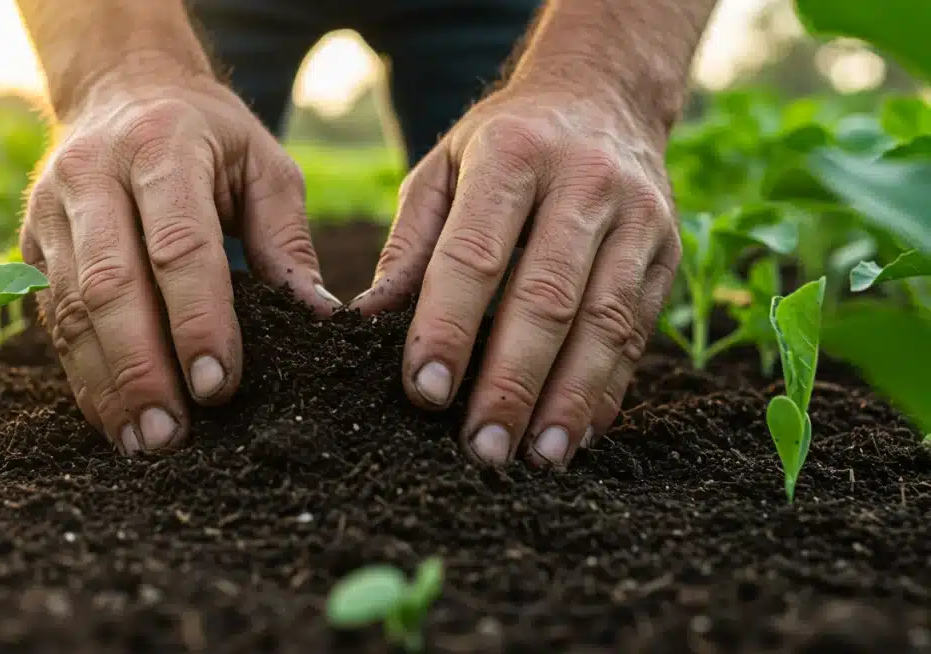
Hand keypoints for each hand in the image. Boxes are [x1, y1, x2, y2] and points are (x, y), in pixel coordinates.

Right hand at [21, 62, 338, 454]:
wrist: (122, 87)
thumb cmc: (210, 135)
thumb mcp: (264, 164)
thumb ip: (286, 240)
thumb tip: (319, 321)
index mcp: (161, 147)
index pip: (177, 245)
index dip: (196, 319)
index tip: (219, 385)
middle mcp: (93, 176)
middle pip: (110, 285)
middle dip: (141, 368)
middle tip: (173, 435)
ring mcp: (51, 211)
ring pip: (70, 310)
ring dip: (106, 385)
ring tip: (144, 443)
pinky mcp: (31, 245)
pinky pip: (52, 320)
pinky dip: (82, 375)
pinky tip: (113, 419)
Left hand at [353, 88, 680, 467]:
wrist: (604, 94)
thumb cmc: (503, 142)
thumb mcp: (443, 169)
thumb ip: (410, 244)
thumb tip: (368, 320)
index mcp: (512, 156)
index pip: (475, 254)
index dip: (449, 327)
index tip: (425, 391)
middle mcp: (584, 183)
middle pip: (547, 298)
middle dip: (512, 382)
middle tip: (481, 448)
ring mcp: (638, 218)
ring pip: (605, 322)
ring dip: (569, 399)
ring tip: (536, 459)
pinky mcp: (669, 250)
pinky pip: (639, 331)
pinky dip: (608, 389)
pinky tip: (577, 434)